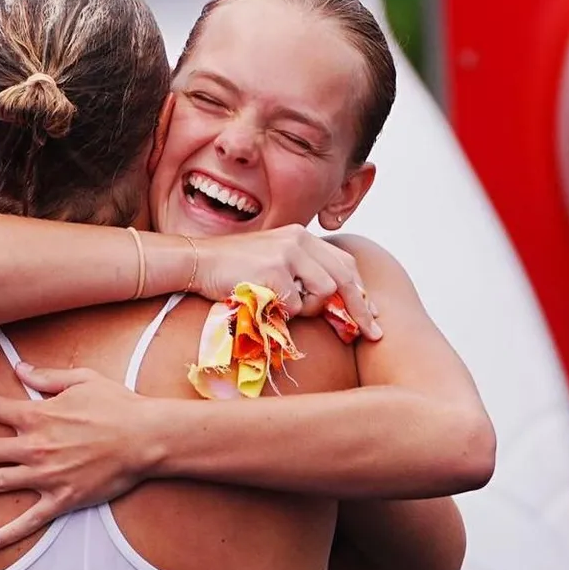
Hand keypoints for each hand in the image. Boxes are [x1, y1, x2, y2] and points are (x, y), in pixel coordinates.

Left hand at [0, 362, 157, 548]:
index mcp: (38, 415)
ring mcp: (47, 475)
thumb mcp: (82, 380)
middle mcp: (35, 446)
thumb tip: (20, 369)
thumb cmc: (118, 404)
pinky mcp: (63, 498)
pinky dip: (10, 532)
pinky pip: (32, 518)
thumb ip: (47, 377)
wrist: (147, 438)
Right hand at [188, 225, 380, 337]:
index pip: (344, 263)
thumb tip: (332, 301)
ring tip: (281, 305)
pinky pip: (294, 306)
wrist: (195, 261)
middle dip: (359, 309)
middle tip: (371, 333)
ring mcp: (286, 254)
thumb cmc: (231, 268)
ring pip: (322, 293)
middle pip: (344, 278)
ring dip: (308, 309)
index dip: (360, 291)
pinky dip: (282, 312)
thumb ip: (301, 272)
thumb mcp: (273, 261)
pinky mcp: (273, 272)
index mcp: (301, 236)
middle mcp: (298, 240)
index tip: (373, 314)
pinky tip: (262, 302)